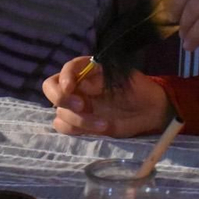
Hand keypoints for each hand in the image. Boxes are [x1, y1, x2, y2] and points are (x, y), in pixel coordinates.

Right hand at [42, 57, 171, 136]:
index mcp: (87, 69)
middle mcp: (76, 85)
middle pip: (50, 88)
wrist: (147, 110)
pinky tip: (98, 128)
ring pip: (60, 112)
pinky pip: (64, 126)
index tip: (70, 86)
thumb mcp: (124, 78)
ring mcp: (76, 105)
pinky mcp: (79, 123)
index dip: (65, 76)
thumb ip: (102, 79)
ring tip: (103, 124)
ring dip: (78, 119)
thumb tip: (82, 85)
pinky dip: (76, 129)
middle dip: (61, 98)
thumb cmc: (136, 88)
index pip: (68, 69)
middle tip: (82, 106)